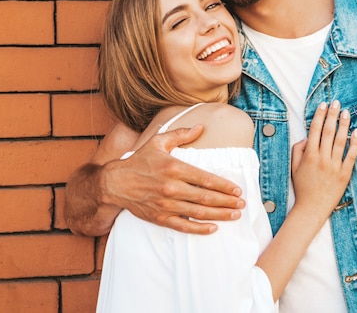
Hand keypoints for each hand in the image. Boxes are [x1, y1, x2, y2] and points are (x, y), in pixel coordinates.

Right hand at [102, 125, 245, 233]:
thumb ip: (181, 134)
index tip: (237, 190)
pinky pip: (183, 226)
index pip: (205, 179)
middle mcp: (171, 187)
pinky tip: (213, 228)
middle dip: (227, 202)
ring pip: (198, 213)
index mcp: (173, 168)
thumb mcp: (158, 142)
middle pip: (205, 197)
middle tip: (242, 204)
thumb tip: (200, 127)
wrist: (115, 183)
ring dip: (219, 215)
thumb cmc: (139, 161)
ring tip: (234, 215)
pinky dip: (199, 229)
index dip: (224, 186)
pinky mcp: (159, 217)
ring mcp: (165, 205)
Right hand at [291, 101, 356, 217]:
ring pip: (341, 140)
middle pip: (329, 131)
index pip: (315, 130)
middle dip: (332, 115)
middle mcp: (322, 158)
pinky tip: (356, 132)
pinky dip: (354, 143)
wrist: (312, 207)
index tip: (324, 105)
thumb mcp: (294, 166)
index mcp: (309, 155)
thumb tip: (308, 137)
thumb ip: (298, 149)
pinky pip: (351, 155)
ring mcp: (335, 166)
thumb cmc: (302, 186)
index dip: (320, 116)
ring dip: (344, 124)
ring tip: (346, 112)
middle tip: (336, 102)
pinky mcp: (345, 173)